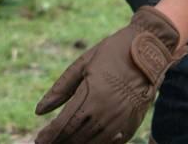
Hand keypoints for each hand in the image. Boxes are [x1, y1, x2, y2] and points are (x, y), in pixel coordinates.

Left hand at [34, 6, 187, 143]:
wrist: (149, 53)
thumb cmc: (112, 53)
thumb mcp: (83, 64)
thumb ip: (61, 89)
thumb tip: (39, 110)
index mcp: (91, 96)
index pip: (64, 124)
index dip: (50, 135)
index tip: (39, 140)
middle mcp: (105, 113)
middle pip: (76, 137)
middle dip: (60, 142)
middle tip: (48, 143)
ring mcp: (119, 123)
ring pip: (91, 143)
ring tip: (63, 143)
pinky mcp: (130, 127)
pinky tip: (86, 142)